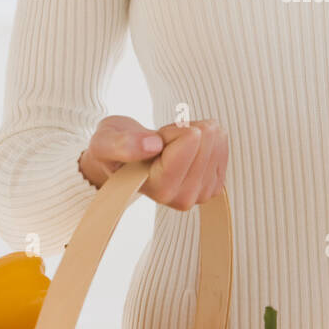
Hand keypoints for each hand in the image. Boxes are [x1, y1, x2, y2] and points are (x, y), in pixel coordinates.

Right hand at [78, 114, 227, 208]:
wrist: (125, 158)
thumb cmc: (114, 148)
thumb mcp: (105, 142)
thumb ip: (122, 144)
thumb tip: (153, 146)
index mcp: (156, 190)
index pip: (189, 143)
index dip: (173, 131)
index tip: (155, 138)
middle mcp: (181, 199)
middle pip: (205, 139)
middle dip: (183, 130)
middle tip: (162, 142)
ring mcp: (200, 194)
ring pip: (216, 140)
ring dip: (194, 132)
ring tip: (171, 144)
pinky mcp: (213, 185)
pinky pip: (223, 144)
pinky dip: (206, 137)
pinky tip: (187, 146)